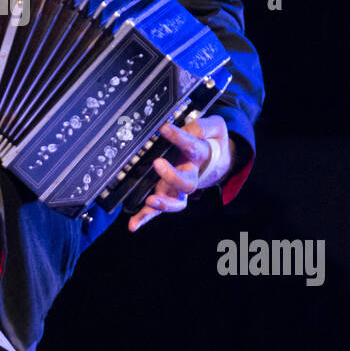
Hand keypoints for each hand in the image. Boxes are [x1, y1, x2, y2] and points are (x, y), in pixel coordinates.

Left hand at [126, 114, 230, 232]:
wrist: (217, 161)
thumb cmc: (211, 141)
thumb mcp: (215, 128)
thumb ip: (202, 126)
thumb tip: (177, 126)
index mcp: (202, 156)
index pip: (192, 146)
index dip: (178, 137)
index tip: (163, 128)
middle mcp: (191, 174)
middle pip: (186, 183)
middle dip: (172, 176)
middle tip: (157, 164)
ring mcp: (179, 188)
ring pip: (175, 201)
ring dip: (162, 204)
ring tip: (150, 201)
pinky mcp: (167, 195)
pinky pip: (157, 209)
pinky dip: (145, 218)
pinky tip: (132, 224)